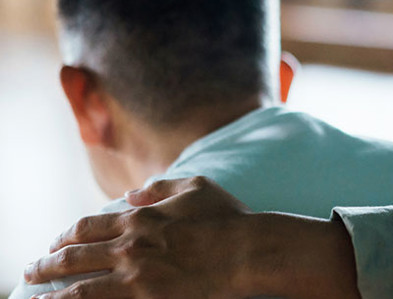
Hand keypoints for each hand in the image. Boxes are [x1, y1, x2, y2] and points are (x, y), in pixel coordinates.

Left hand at [25, 177, 359, 298]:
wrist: (248, 251)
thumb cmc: (227, 220)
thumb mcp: (197, 187)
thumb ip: (162, 187)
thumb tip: (133, 192)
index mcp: (141, 217)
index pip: (90, 225)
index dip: (68, 234)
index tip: (56, 241)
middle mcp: (131, 244)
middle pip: (76, 254)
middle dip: (49, 262)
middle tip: (32, 270)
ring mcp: (136, 273)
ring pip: (79, 283)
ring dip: (52, 287)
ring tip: (34, 294)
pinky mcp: (145, 297)